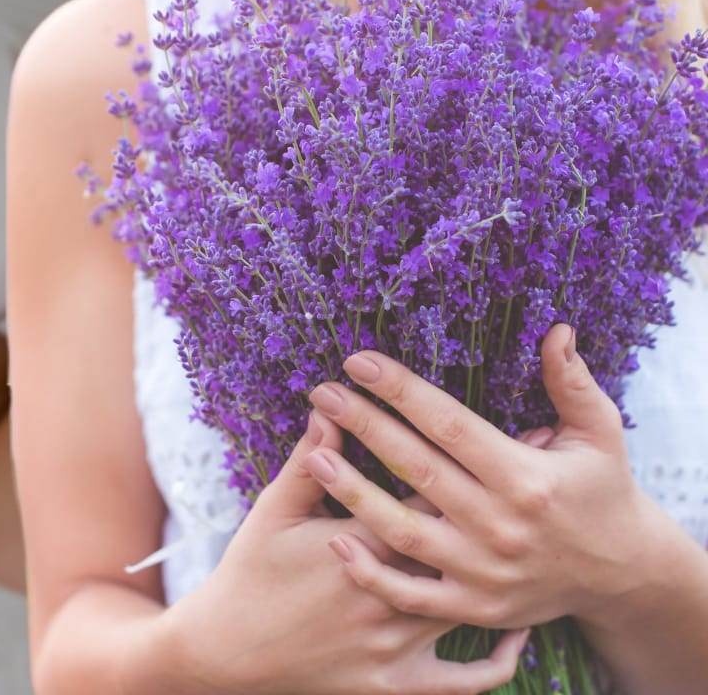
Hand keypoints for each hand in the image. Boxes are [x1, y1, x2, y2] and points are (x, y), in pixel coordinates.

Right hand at [166, 411, 528, 694]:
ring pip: (469, 606)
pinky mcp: (395, 684)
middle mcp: (388, 596)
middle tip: (545, 478)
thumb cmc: (248, 572)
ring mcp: (395, 645)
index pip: (429, 495)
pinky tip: (518, 634)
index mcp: (361, 545)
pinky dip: (498, 662)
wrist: (226, 651)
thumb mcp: (274, 510)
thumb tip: (332, 410)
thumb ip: (309, 461)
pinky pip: (464, 681)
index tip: (515, 437)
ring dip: (506, 573)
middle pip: (460, 545)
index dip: (473, 466)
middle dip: (503, 508)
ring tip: (539, 543)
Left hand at [302, 323, 671, 630]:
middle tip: (322, 394)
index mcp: (526, 478)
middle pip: (417, 469)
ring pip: (403, 531)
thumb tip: (555, 329)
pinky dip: (371, 573)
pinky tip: (335, 542)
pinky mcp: (473, 606)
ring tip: (314, 457)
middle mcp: (501, 524)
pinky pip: (410, 593)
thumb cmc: (601, 491)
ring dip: (354, 494)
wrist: (621, 574)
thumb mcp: (600, 434)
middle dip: (364, 426)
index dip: (400, 390)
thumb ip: (571, 384)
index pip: (448, 424)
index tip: (357, 362)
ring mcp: (484, 570)